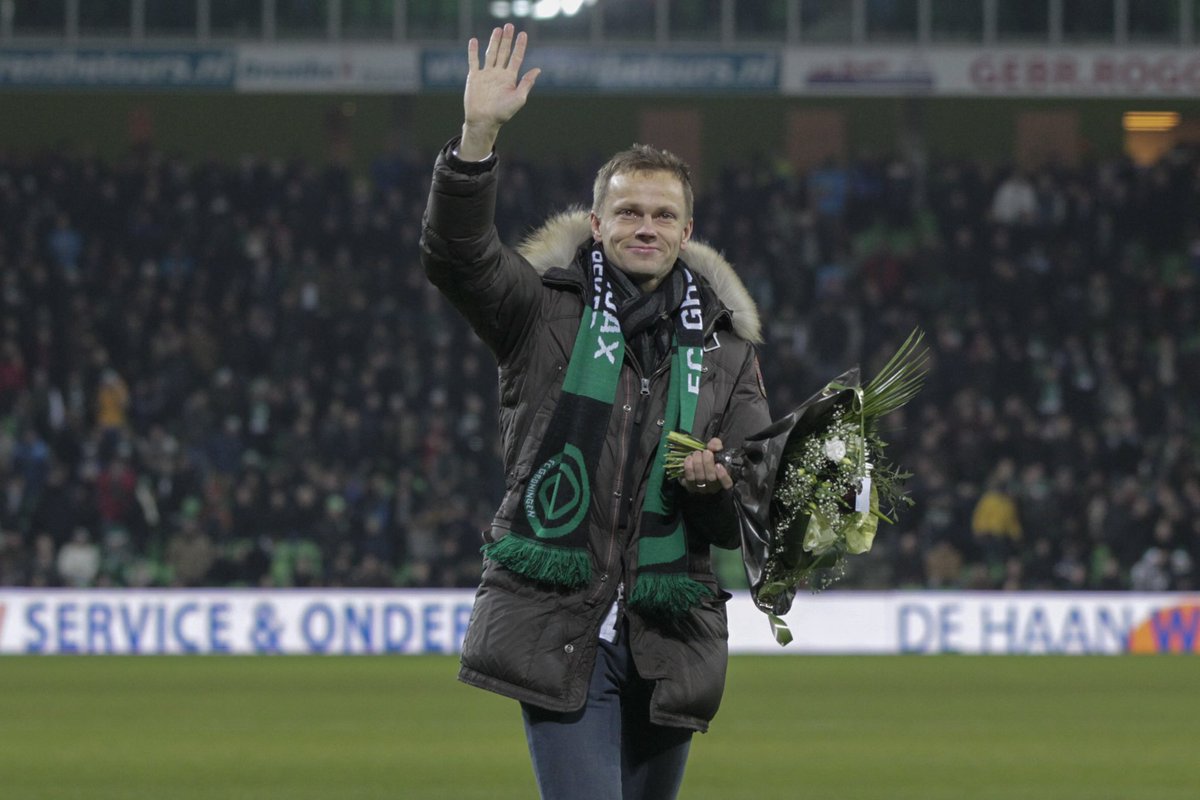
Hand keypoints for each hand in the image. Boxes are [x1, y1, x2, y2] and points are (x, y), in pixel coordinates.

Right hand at [460, 23, 540, 160]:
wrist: (484, 121)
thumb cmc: (503, 113)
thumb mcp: (519, 98)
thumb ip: (527, 83)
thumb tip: (538, 70)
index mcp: (510, 78)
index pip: (516, 58)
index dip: (520, 46)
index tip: (523, 34)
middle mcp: (498, 74)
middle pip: (503, 52)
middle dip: (507, 39)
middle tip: (509, 26)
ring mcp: (486, 74)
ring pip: (490, 54)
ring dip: (494, 41)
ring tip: (497, 29)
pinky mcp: (474, 77)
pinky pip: (473, 61)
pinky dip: (473, 51)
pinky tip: (474, 41)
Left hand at [680, 438, 732, 494]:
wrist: (695, 460)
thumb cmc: (709, 456)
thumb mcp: (715, 449)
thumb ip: (716, 445)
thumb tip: (712, 446)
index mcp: (724, 480)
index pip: (727, 484)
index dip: (723, 476)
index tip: (718, 465)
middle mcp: (713, 487)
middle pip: (711, 479)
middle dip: (707, 463)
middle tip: (705, 452)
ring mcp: (701, 489)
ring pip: (700, 478)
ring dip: (697, 464)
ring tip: (697, 453)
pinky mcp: (690, 487)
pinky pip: (689, 479)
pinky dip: (689, 468)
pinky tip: (689, 459)